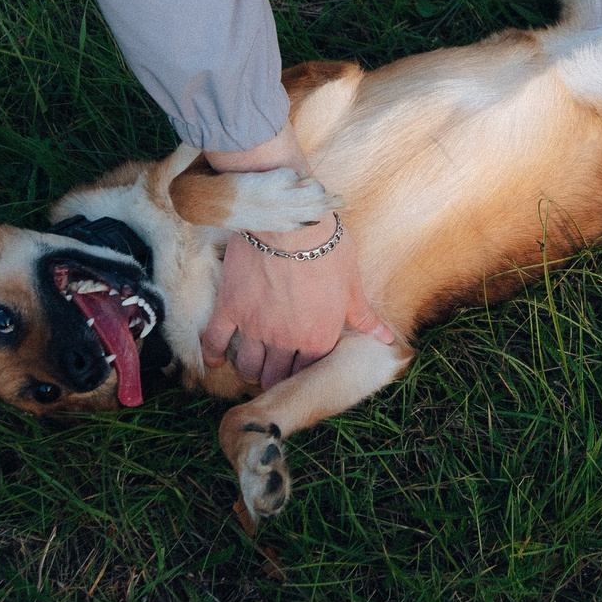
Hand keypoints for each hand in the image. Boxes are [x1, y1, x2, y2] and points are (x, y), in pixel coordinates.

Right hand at [198, 128, 394, 388]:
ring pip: (248, 364)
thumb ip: (364, 317)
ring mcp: (255, 326)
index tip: (298, 371)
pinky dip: (213, 354)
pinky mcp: (230, 308)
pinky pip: (215, 340)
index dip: (303, 373)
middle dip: (275, 378)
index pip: (308, 371)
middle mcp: (285, 340)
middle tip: (272, 374)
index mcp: (317, 337)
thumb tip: (387, 339)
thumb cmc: (327, 249)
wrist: (290, 224)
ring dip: (250, 371)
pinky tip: (214, 360)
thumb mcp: (352, 284)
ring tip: (251, 368)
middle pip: (276, 375)